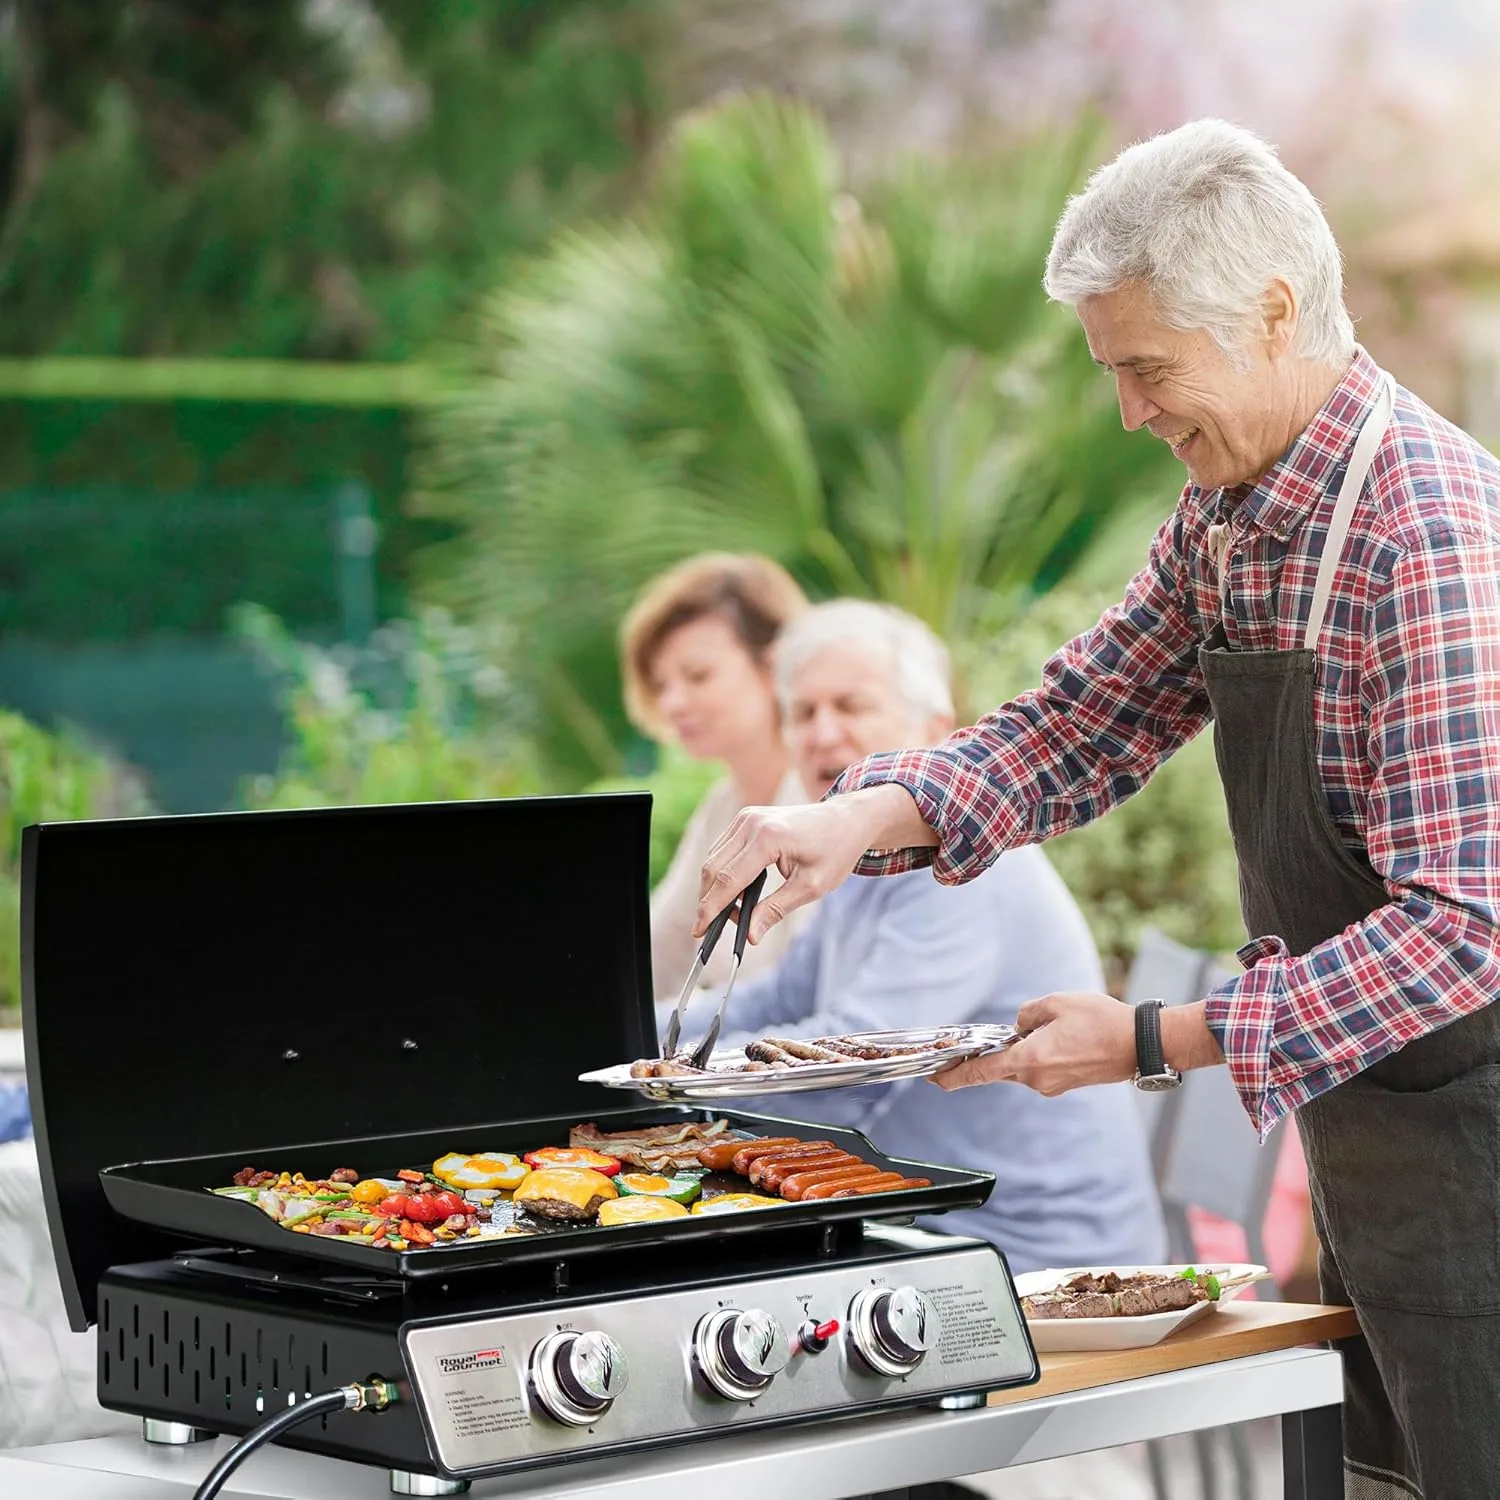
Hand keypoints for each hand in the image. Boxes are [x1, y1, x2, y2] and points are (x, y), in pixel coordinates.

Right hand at [694, 789, 902, 945]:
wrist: (847, 819)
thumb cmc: (835, 851)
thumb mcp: (811, 887)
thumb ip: (777, 910)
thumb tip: (750, 935)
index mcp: (768, 837)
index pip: (728, 879)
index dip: (710, 909)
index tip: (698, 932)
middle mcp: (750, 823)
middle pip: (713, 868)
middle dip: (708, 901)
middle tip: (713, 929)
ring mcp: (746, 817)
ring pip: (714, 859)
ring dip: (715, 888)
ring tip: (734, 914)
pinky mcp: (745, 818)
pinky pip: (723, 850)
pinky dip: (723, 873)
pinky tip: (737, 894)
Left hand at [933, 992, 1135, 1095]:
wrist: (1140, 1045)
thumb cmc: (1100, 1021)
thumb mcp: (1056, 1003)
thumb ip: (1027, 1014)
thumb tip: (1018, 1026)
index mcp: (1029, 1059)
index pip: (981, 1072)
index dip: (953, 1076)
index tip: (934, 1078)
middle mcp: (1036, 1078)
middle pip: (1000, 1067)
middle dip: (992, 1052)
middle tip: (990, 1037)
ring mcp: (1051, 1085)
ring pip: (1021, 1066)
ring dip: (1022, 1048)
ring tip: (1050, 1025)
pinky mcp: (1064, 1085)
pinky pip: (1039, 1068)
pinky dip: (1037, 1054)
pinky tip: (1058, 1036)